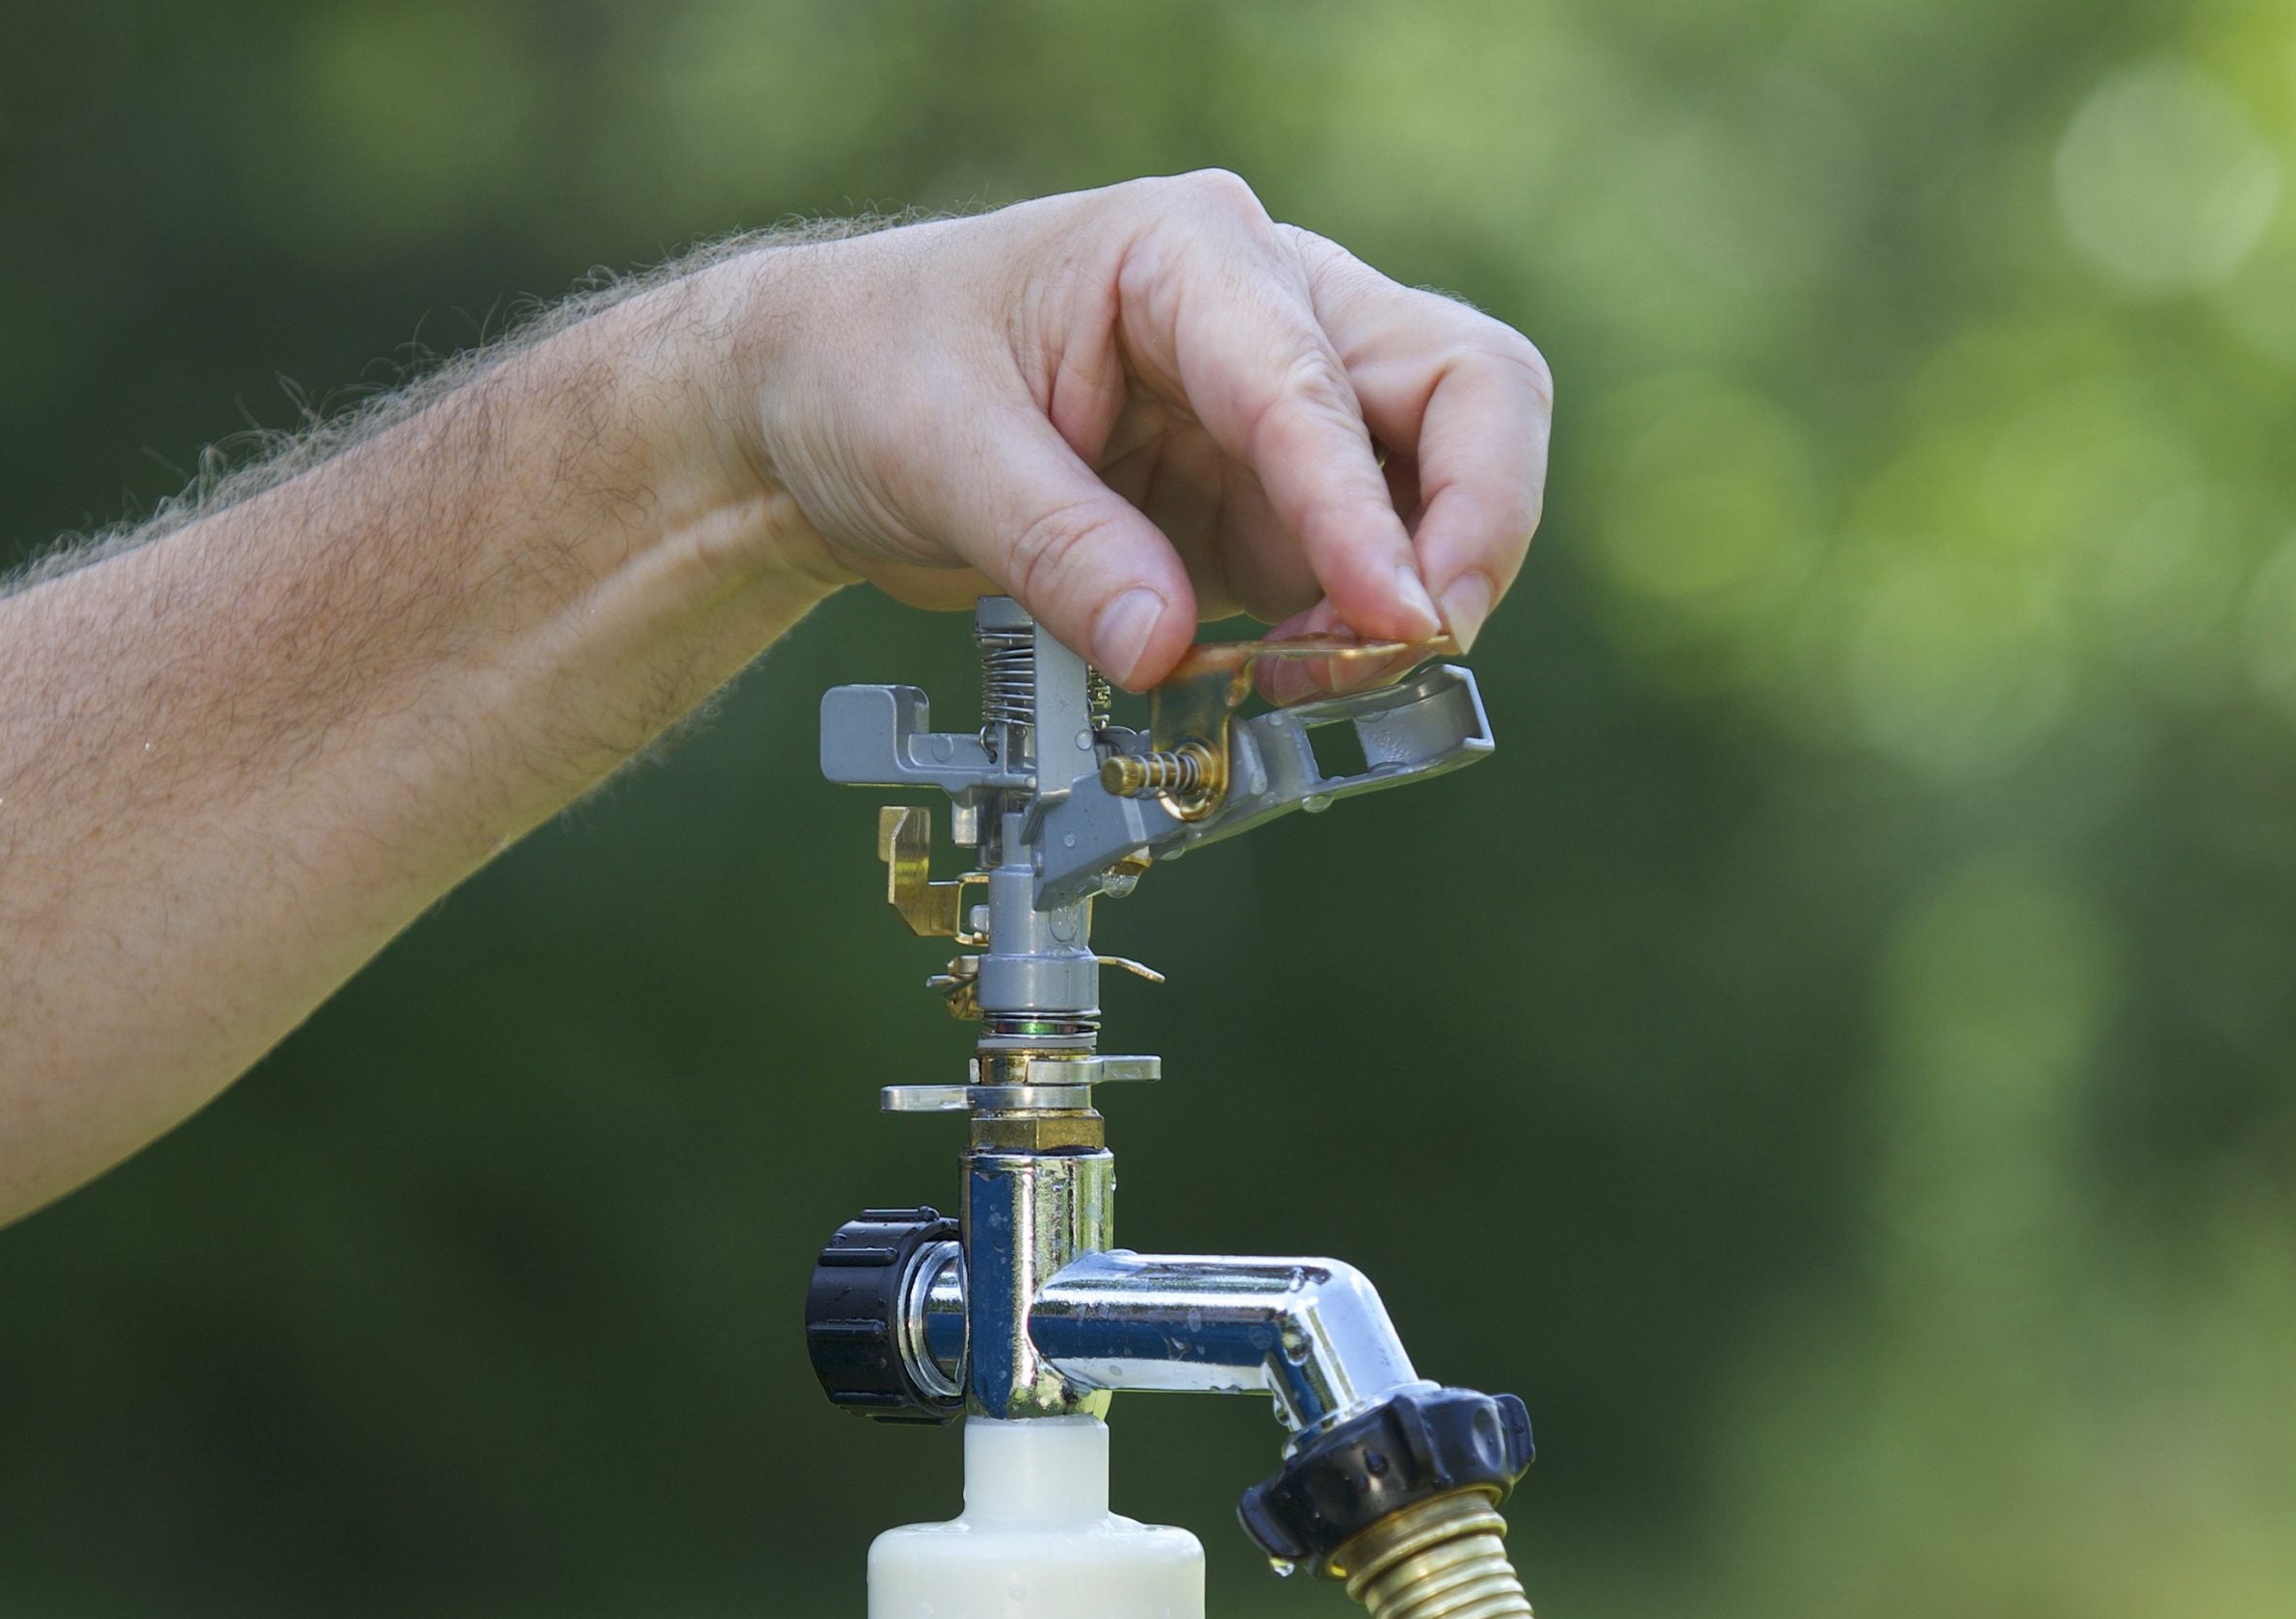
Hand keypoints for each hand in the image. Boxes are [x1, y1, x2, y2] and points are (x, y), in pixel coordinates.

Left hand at [712, 173, 1552, 687]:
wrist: (822, 404)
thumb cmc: (871, 371)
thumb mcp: (937, 453)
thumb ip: (1056, 549)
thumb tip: (1167, 649)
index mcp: (1187, 256)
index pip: (1314, 378)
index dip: (1365, 507)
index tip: (1397, 616)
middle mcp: (1268, 312)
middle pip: (1463, 389)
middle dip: (1473, 522)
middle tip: (1423, 644)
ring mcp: (1283, 415)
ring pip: (1439, 481)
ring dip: (1416, 592)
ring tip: (1325, 681)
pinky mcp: (1269, 508)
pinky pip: (1361, 574)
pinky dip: (1355, 638)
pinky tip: (1289, 685)